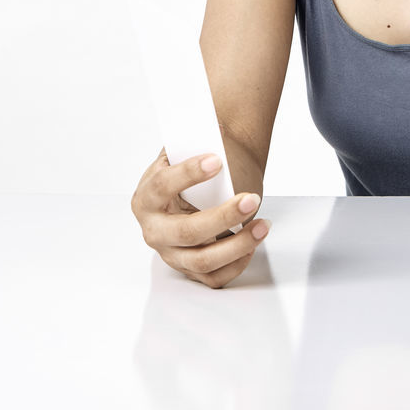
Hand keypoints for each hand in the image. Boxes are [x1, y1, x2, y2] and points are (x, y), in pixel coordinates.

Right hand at [130, 146, 271, 288]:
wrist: (202, 183)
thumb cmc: (197, 167)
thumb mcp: (189, 151)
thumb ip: (197, 142)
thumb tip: (219, 132)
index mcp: (147, 197)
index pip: (162, 186)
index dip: (188, 173)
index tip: (217, 161)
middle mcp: (155, 230)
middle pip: (187, 231)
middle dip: (222, 217)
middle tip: (251, 199)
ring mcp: (171, 253)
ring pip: (203, 260)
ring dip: (238, 244)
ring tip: (262, 224)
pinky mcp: (189, 268)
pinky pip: (213, 277)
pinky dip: (236, 262)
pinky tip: (253, 243)